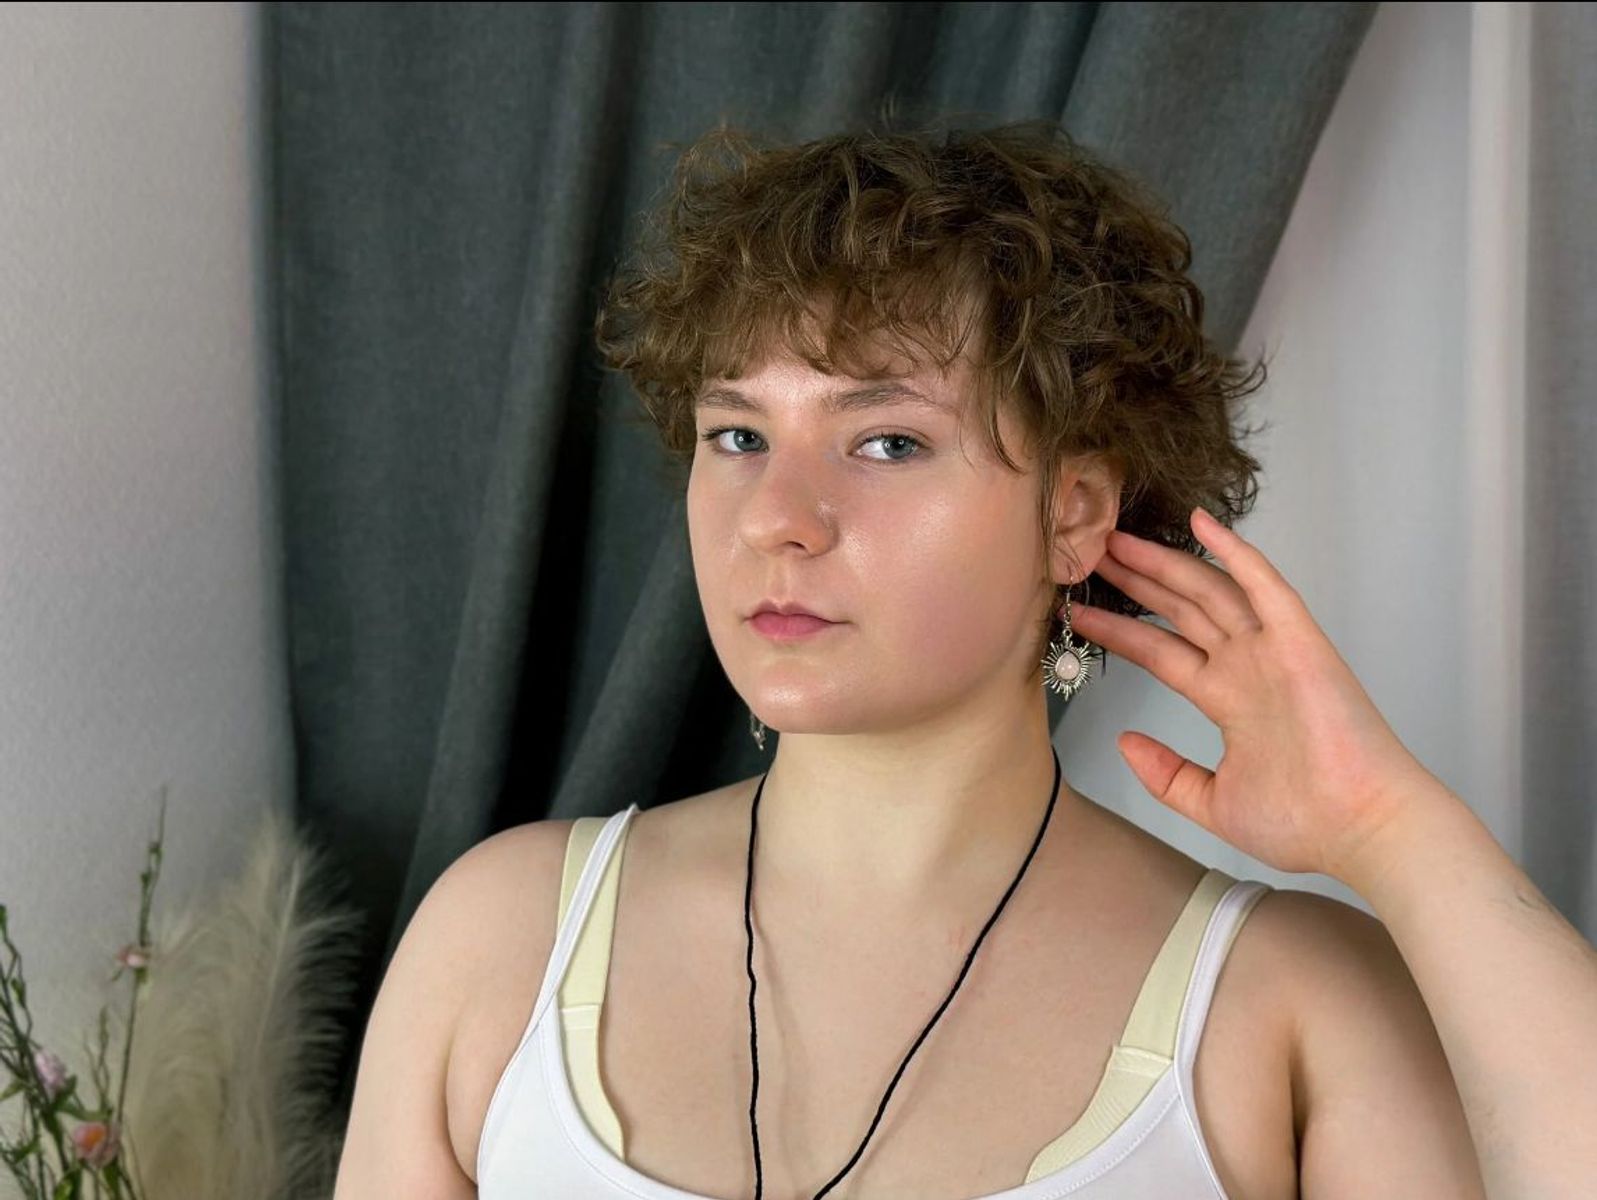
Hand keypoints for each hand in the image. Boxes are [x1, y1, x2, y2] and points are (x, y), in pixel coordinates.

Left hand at [1066, 507, 1450, 880]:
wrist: (1364, 830)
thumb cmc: (1307, 824)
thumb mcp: (1211, 802)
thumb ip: (1166, 773)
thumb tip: (1125, 743)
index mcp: (1228, 700)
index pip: (1161, 652)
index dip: (1119, 631)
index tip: (1080, 613)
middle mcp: (1247, 667)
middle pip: (1179, 610)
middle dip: (1136, 582)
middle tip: (1092, 554)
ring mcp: (1273, 651)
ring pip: (1208, 591)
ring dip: (1163, 562)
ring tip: (1117, 538)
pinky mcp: (1301, 642)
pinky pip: (1265, 586)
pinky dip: (1236, 552)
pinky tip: (1202, 524)